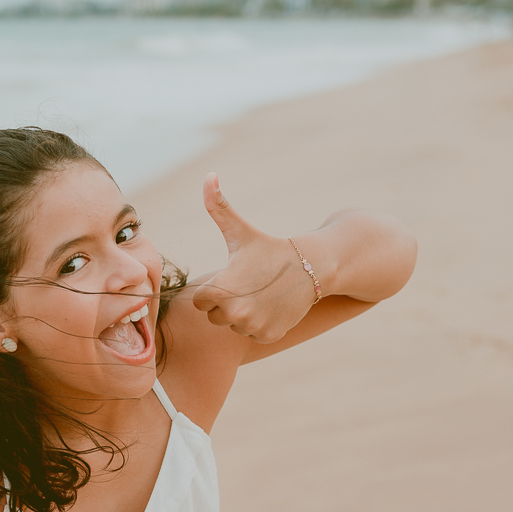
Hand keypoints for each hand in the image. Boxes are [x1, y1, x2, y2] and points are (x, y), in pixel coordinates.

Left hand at [191, 173, 317, 342]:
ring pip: (234, 326)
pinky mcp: (268, 336)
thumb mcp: (240, 230)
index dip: (216, 288)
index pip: (200, 301)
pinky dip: (261, 325)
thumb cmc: (270, 249)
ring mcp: (252, 327)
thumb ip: (217, 206)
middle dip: (228, 302)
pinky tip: (273, 306)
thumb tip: (209, 175)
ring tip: (261, 294)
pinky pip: (252, 335)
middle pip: (215, 316)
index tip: (234, 276)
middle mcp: (233, 312)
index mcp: (219, 289)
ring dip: (244, 314)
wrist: (312, 267)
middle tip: (250, 285)